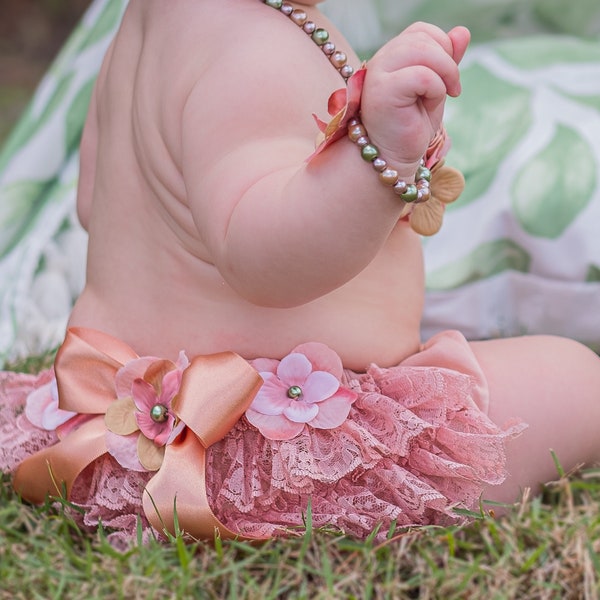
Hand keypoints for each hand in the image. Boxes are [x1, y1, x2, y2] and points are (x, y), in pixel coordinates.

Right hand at [360, 23, 469, 175]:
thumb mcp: (435, 88)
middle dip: (447, 61)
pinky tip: (430, 106)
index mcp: (390, 57)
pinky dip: (435, 89)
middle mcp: (380, 61)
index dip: (442, 46)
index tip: (448, 79)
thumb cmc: (410, 127)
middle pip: (423, 37)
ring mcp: (378, 75)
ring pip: (423, 50)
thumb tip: (462, 31)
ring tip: (444, 96)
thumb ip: (446, 60)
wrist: (393, 158)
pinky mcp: (381, 92)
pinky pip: (422, 75)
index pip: (421, 31)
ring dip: (444, 73)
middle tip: (452, 90)